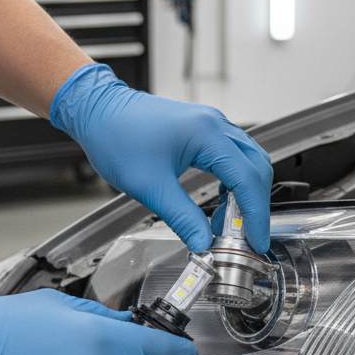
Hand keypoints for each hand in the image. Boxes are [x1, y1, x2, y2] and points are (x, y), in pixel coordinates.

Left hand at [50, 63, 272, 252]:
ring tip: (230, 225)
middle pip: (257, 168)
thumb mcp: (150, 187)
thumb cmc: (116, 137)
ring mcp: (212, 125)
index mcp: (206, 134)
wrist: (97, 111)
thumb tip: (203, 243)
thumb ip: (182, 218)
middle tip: (246, 237)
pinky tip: (222, 203)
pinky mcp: (204, 130)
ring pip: (249, 161)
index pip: (247, 179)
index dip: (256, 215)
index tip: (256, 241)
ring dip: (246, 194)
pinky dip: (235, 182)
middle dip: (256, 205)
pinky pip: (234, 157)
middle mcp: (215, 125)